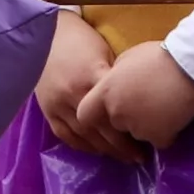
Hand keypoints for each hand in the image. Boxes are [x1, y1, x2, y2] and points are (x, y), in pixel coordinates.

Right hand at [37, 10, 136, 161]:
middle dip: (122, 146)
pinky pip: (65, 135)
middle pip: (101, 128)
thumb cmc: (81, 41)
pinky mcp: (48, 110)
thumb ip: (113, 80)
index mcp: (92, 76)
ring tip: (122, 158)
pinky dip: (82, 146)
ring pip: (84, 135)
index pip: (115, 110)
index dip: (131, 128)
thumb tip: (132, 104)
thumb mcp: (104, 54)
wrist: (46, 35)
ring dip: (105, 150)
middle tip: (139, 157)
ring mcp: (58, 104)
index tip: (148, 139)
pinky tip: (97, 151)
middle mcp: (74, 94)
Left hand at [81, 41, 193, 154]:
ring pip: (137, 133)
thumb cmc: (158, 55)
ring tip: (162, 108)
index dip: (93, 116)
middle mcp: (117, 112)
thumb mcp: (127, 59)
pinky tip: (174, 117)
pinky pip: (158, 140)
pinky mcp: (158, 137)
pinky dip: (165, 132)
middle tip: (145, 105)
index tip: (103, 115)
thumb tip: (113, 87)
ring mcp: (137, 127)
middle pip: (115, 125)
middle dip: (127, 118)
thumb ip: (114, 78)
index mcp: (106, 91)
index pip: (84, 114)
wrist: (189, 65)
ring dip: (146, 126)